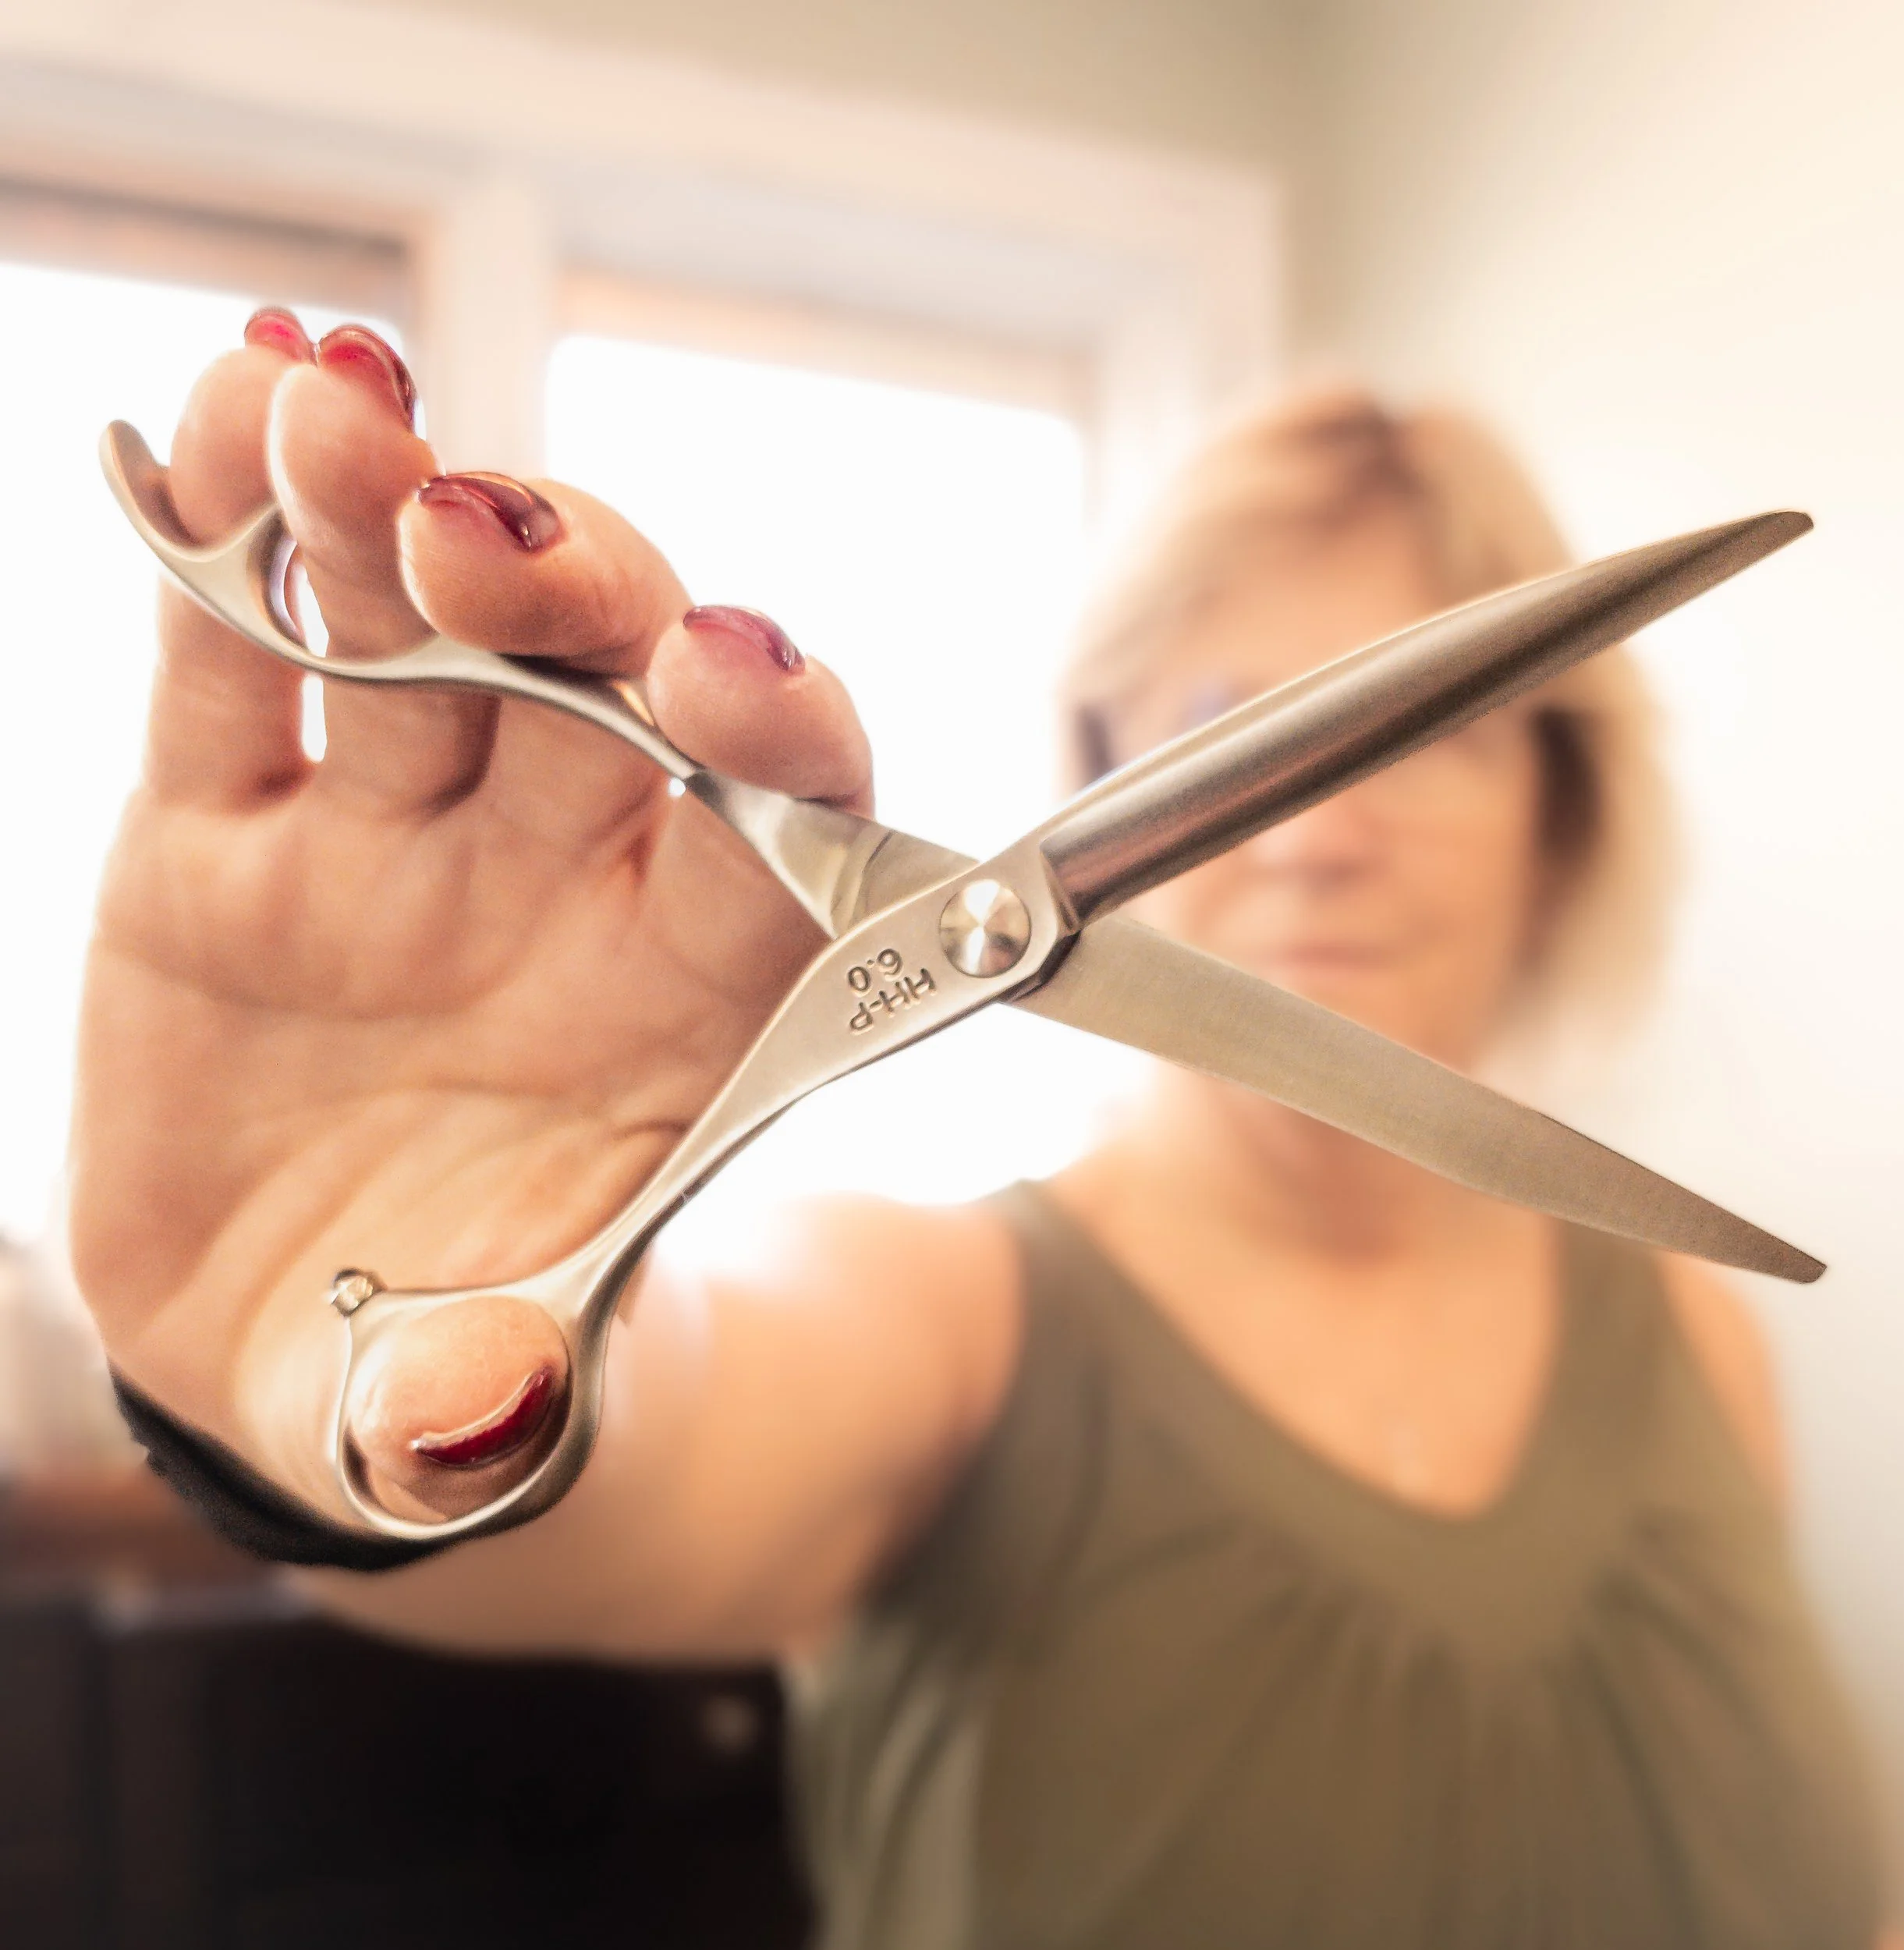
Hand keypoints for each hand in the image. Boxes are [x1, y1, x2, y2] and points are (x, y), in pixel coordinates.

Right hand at [70, 314, 870, 1519]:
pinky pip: (233, 673)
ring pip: (415, 642)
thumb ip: (488, 1408)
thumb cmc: (453, 1380)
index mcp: (682, 1001)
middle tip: (491, 545)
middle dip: (567, 595)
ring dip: (388, 518)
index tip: (733, 674)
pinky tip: (224, 424)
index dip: (772, 733)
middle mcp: (556, 889)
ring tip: (337, 417)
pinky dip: (223, 558)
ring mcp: (387, 849)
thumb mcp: (480, 1422)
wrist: (307, 1359)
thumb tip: (478, 1421)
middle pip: (600, 689)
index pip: (773, 830)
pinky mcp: (223, 840)